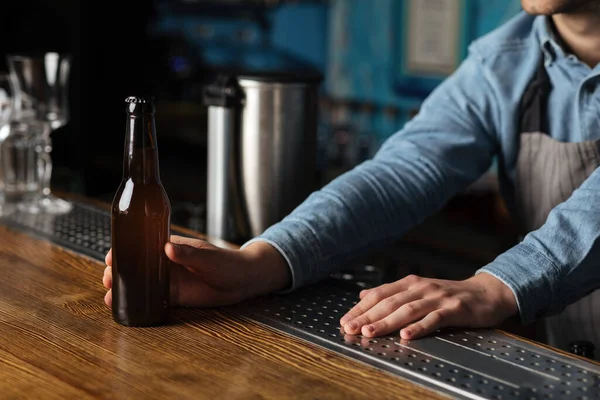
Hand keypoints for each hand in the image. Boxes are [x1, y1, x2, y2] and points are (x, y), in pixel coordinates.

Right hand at [102, 235, 290, 307]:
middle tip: (107, 278)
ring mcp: (170, 280)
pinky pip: (152, 299)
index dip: (125, 249)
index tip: (111, 255)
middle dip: (119, 271)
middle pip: (137, 265)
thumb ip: (187, 254)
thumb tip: (168, 248)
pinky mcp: (175, 297)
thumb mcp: (207, 257)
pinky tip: (125, 308)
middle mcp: (167, 263)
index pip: (143, 245)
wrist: (243, 281)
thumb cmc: (227, 263)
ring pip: (141, 283)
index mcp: (172, 247)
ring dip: (125, 288)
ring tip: (109, 296)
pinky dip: (138, 302)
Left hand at [339, 273, 517, 339]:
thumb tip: (363, 296)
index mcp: (409, 283)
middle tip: (349, 328)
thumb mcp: (418, 290)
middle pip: (389, 303)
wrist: (486, 293)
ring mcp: (437, 298)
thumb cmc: (449, 295)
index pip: (379, 295)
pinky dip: (419, 327)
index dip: (360, 308)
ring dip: (387, 322)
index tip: (345, 320)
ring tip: (370, 332)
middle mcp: (421, 288)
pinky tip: (406, 335)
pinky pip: (434, 319)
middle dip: (367, 316)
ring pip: (407, 310)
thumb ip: (392, 293)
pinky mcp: (453, 310)